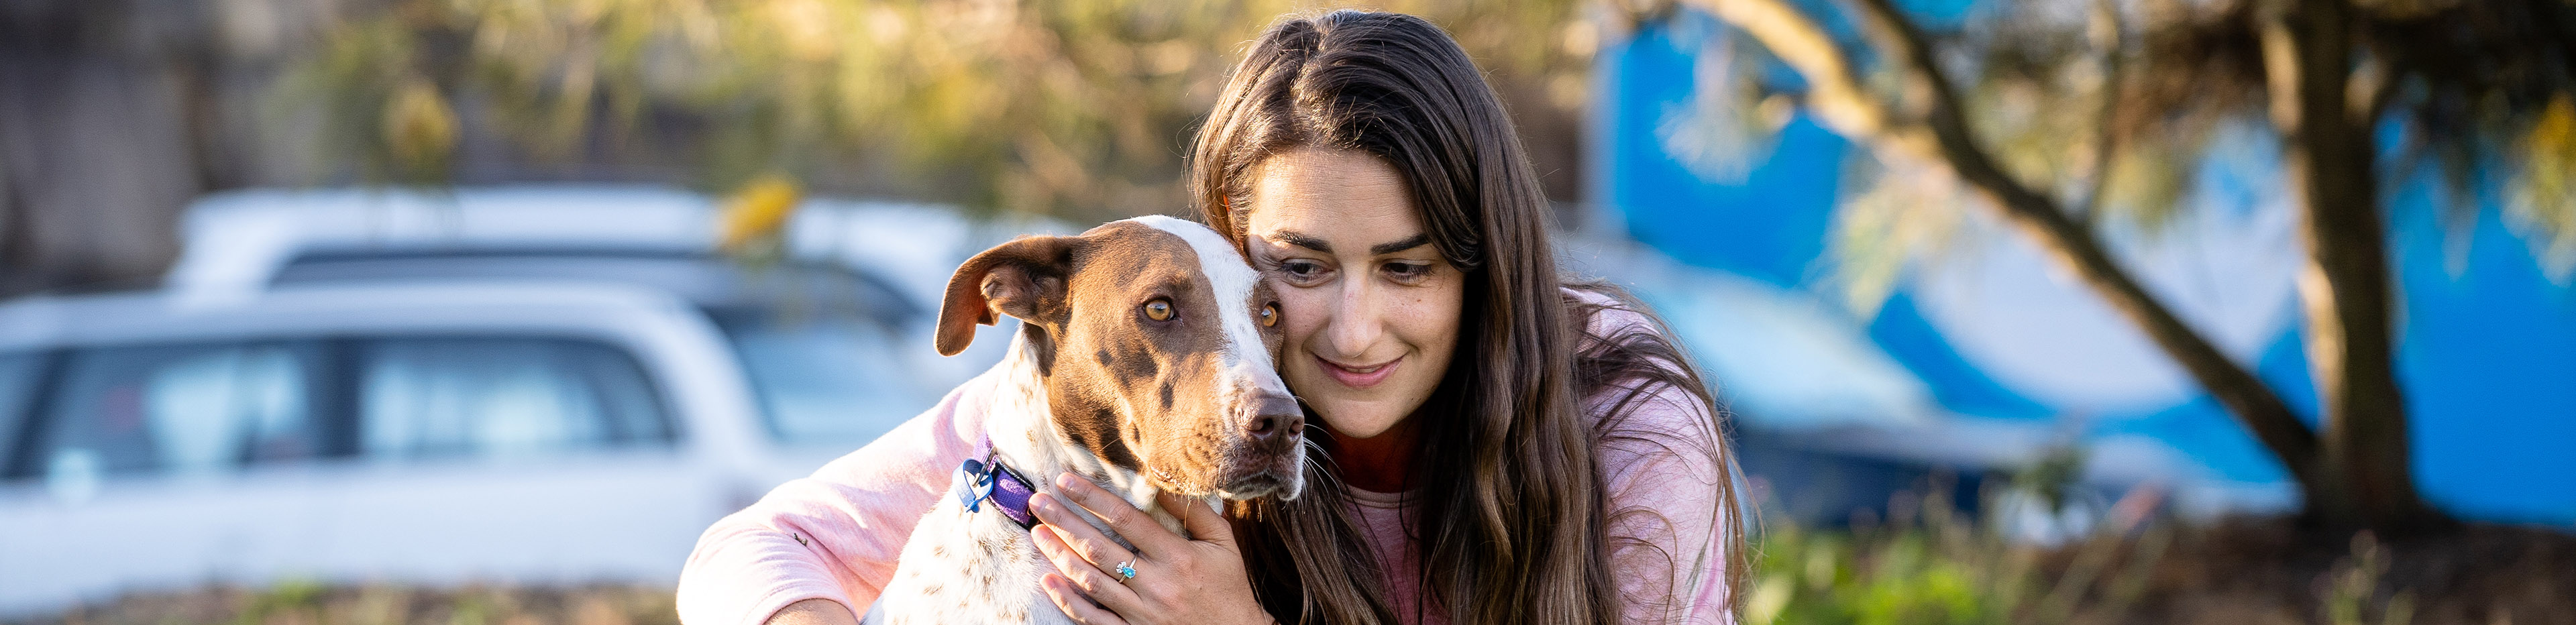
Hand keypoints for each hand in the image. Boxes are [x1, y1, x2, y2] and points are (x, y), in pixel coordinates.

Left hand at [1029, 472, 1275, 624]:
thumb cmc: (1229, 588)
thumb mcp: (1224, 545)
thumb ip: (1195, 513)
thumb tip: (1162, 483)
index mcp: (1178, 557)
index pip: (1127, 519)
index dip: (1093, 498)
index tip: (1066, 480)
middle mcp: (1156, 584)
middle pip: (1100, 547)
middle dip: (1064, 521)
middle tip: (1037, 501)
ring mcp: (1142, 612)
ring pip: (1090, 580)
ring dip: (1059, 554)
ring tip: (1037, 532)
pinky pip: (1094, 618)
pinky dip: (1068, 600)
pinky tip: (1048, 580)